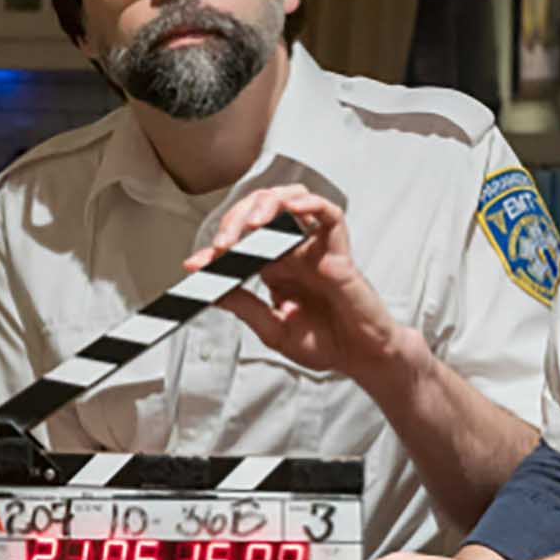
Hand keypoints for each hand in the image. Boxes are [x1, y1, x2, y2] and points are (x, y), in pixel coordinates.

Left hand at [184, 186, 403, 383]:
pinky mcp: (339, 252)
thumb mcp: (273, 330)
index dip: (217, 247)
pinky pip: (330, 215)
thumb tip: (211, 288)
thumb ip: (244, 306)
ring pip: (291, 201)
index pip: (241, 241)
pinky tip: (294, 207)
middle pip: (261, 212)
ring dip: (268, 203)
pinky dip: (311, 204)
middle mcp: (293, 252)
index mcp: (275, 268)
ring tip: (253, 223)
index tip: (197, 263)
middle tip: (224, 244)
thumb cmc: (327, 343)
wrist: (362, 359)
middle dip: (236, 219)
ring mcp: (315, 249)